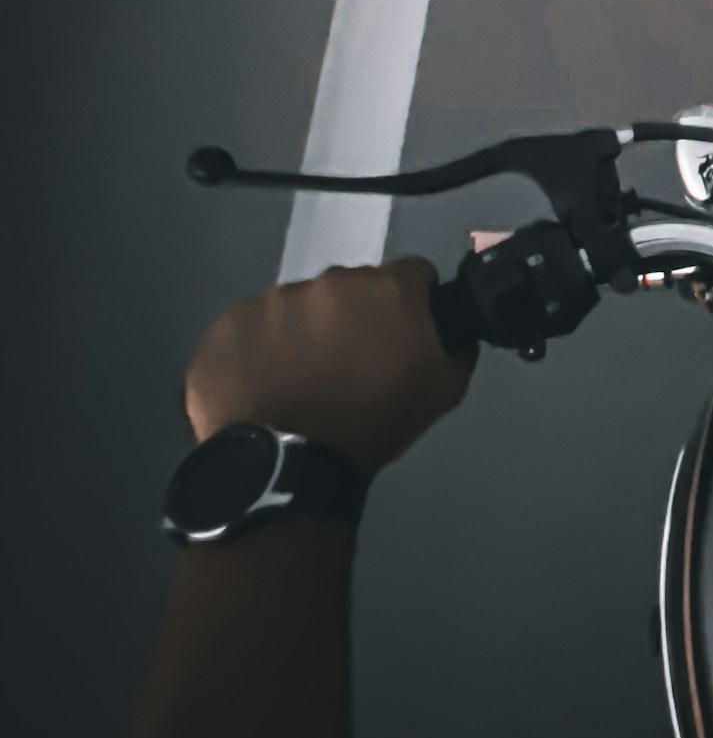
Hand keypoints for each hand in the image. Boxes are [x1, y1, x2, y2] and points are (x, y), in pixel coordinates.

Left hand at [183, 258, 475, 476]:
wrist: (288, 463)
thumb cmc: (372, 424)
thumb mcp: (442, 393)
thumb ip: (458, 350)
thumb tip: (457, 335)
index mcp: (387, 289)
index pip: (413, 275)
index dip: (413, 302)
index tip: (402, 333)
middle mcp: (330, 280)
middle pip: (350, 289)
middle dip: (353, 317)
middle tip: (348, 365)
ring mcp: (273, 299)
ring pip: (296, 306)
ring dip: (303, 332)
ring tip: (298, 381)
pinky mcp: (228, 324)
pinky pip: (248, 329)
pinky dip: (255, 350)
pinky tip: (261, 385)